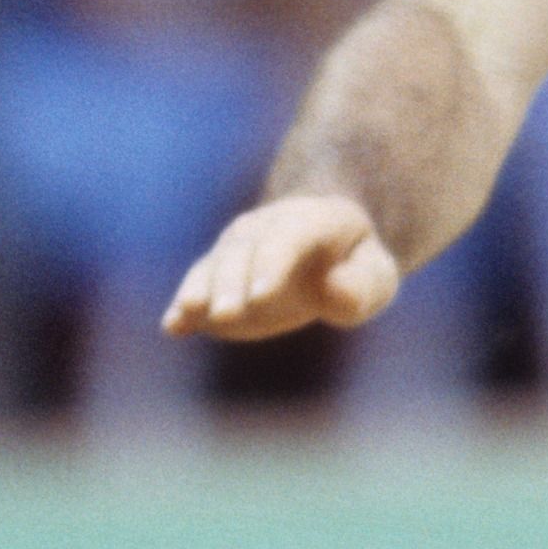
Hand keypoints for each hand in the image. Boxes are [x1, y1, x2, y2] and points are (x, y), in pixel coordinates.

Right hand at [164, 195, 401, 339]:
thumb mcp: (375, 277)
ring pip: (214, 264)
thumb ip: (360, 285)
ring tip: (187, 313)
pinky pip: (198, 287)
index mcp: (313, 220)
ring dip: (200, 289)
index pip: (288, 238)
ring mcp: (237, 249)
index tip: (262, 297)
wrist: (324, 253)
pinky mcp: (217, 277)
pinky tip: (173, 328)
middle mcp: (266, 227)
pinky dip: (184, 307)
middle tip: (227, 315)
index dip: (273, 264)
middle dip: (232, 282)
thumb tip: (334, 289)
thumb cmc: (355, 269)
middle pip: (243, 251)